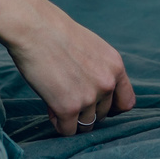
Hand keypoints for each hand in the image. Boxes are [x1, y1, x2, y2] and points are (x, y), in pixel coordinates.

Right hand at [0, 0, 134, 136]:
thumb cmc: (55, 33)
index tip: (96, 106)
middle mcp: (107, 83)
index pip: (126, 102)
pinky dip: (58, 124)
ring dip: (72, 119)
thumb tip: (96, 94)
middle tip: (66, 96)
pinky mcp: (69, 108)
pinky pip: (68, 131)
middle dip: (86, 111)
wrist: (33, 27)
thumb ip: (100, 69)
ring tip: (56, 100)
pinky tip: (49, 108)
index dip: (111, 108)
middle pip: (103, 115)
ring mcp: (90, 97)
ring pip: (86, 125)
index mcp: (116, 66)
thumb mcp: (91, 47)